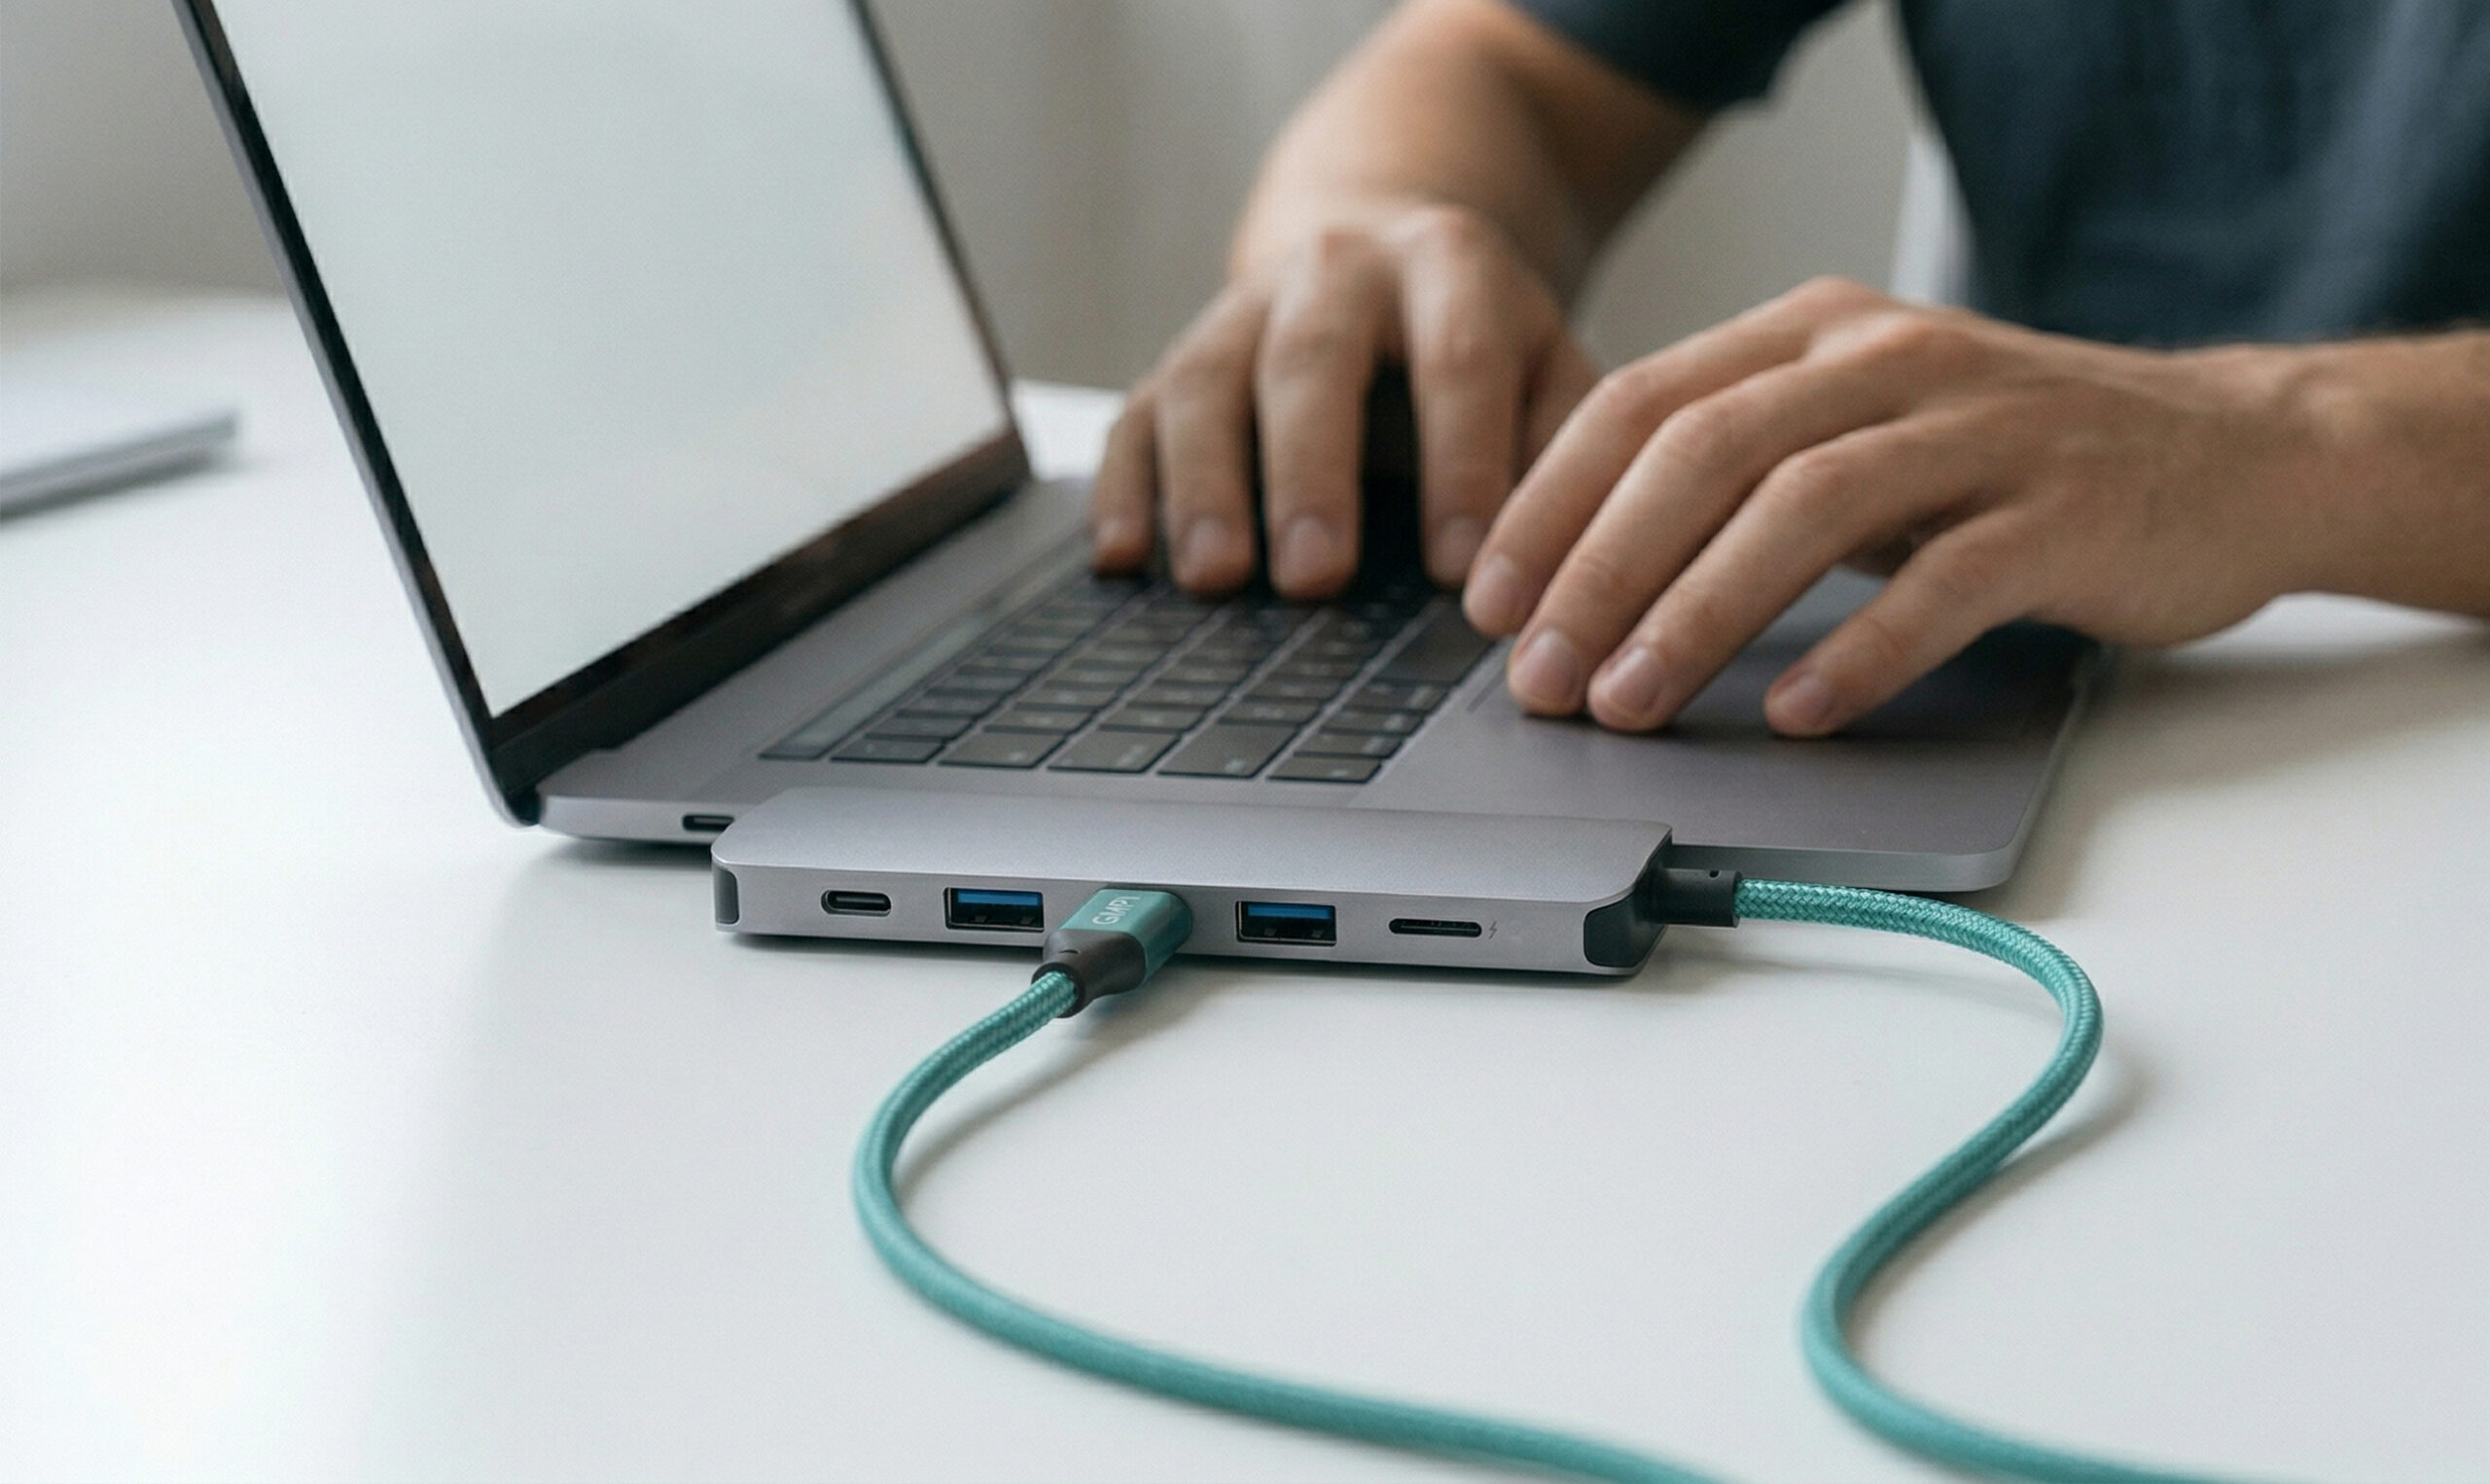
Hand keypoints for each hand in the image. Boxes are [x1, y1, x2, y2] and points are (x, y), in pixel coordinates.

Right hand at [1088, 203, 1599, 596]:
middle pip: (1311, 360)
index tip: (1460, 572)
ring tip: (1215, 578)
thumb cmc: (1480, 343)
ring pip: (1206, 382)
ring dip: (1204, 485)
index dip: (1461, 466)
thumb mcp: (1549, 367)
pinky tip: (1123, 558)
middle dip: (1311, 472)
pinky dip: (1124, 488)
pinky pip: (1137, 415)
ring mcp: (1243, 309)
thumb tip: (1550, 571)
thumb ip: (1561, 450)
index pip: (1458, 362)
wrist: (1380, 251)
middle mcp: (1336, 269)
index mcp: (1448, 266)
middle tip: (1315, 575)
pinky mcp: (1178, 356)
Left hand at [1461, 276, 2333, 735]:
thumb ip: (1741, 472)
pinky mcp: (2063, 510)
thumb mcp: (1861, 430)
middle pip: (1703, 453)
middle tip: (1538, 673)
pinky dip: (1859, 651)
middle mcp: (1888, 361)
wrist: (2239, 454)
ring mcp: (1981, 430)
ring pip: (1804, 509)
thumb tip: (1579, 579)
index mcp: (1816, 336)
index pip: (1643, 403)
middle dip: (1599, 570)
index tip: (1487, 600)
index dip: (1551, 505)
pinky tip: (1797, 712)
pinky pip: (1943, 582)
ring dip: (1698, 614)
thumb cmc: (2014, 461)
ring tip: (1632, 703)